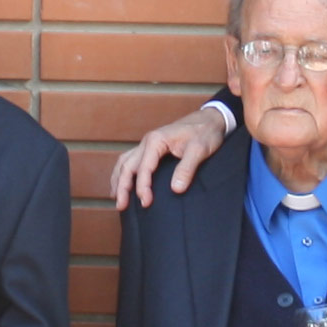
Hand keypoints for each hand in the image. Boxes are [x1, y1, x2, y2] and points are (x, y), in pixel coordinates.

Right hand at [108, 100, 230, 208]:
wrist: (210, 119)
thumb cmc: (205, 132)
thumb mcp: (199, 150)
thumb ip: (186, 168)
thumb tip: (176, 189)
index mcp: (156, 140)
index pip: (143, 168)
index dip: (142, 187)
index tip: (145, 203)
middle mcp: (147, 141)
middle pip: (127, 165)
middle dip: (122, 186)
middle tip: (121, 206)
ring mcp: (147, 143)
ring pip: (124, 162)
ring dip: (118, 180)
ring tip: (116, 198)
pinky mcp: (151, 147)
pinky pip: (130, 159)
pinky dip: (123, 172)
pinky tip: (122, 183)